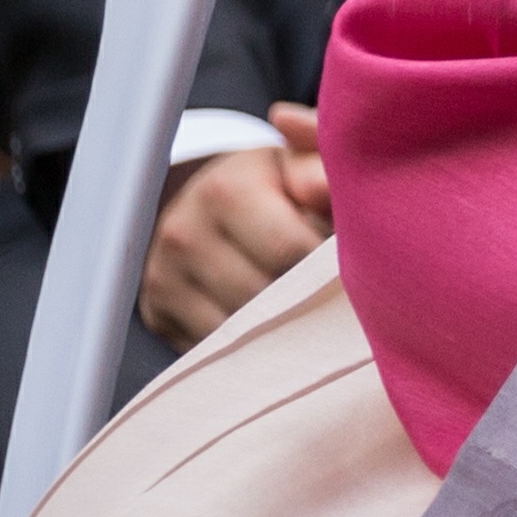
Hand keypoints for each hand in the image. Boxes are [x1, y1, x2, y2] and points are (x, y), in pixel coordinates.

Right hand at [138, 99, 330, 341]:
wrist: (206, 202)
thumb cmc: (273, 185)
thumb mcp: (298, 165)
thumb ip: (320, 169)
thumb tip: (323, 186)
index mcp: (225, 192)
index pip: (289, 251)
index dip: (332, 266)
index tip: (358, 268)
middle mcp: (184, 235)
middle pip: (264, 297)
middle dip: (310, 301)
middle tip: (343, 299)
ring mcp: (163, 279)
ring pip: (240, 332)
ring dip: (283, 331)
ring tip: (313, 313)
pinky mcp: (158, 315)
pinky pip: (216, 350)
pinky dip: (253, 347)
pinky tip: (277, 330)